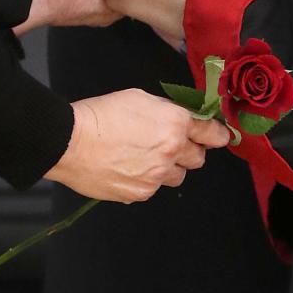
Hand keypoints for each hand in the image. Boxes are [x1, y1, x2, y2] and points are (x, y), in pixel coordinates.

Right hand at [44, 89, 229, 201]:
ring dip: (170, 167)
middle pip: (198, 158)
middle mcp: (171, 153)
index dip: (217, 134)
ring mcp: (156, 177)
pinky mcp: (139, 194)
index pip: (210, 132)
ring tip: (147, 156)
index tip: (220, 136)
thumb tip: (181, 119)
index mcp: (175, 124)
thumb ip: (167, 111)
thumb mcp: (141, 98)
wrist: (71, 141)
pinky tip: (130, 167)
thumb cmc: (103, 114)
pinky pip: (153, 188)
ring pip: (177, 176)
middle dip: (190, 150)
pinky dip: (148, 180)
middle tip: (174, 143)